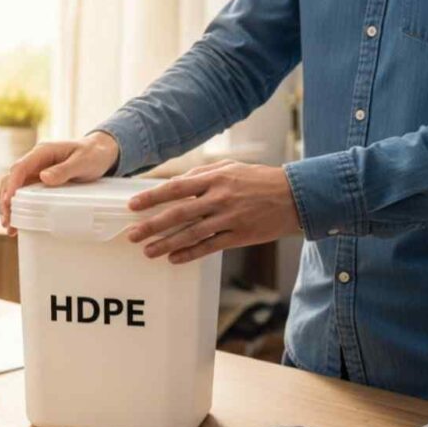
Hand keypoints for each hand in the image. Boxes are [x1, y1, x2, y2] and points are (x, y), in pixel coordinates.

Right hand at [0, 132, 119, 233]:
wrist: (100, 153)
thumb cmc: (93, 154)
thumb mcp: (82, 161)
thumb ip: (64, 169)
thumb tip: (44, 177)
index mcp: (43, 152)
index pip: (20, 167)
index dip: (12, 185)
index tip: (8, 201)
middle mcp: (35, 161)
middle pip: (12, 179)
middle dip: (6, 200)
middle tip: (7, 222)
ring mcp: (36, 171)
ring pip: (15, 188)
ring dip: (9, 206)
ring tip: (10, 227)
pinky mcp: (40, 181)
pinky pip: (25, 193)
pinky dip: (18, 206)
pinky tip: (18, 221)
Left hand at [126, 160, 300, 263]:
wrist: (295, 196)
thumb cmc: (258, 179)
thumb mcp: (230, 168)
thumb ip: (201, 174)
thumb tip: (173, 184)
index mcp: (215, 178)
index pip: (175, 188)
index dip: (152, 197)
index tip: (133, 206)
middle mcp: (220, 198)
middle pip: (178, 213)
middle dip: (152, 225)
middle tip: (132, 235)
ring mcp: (229, 218)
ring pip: (191, 233)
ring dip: (166, 244)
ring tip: (148, 251)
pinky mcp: (239, 236)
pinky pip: (209, 247)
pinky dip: (190, 253)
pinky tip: (173, 258)